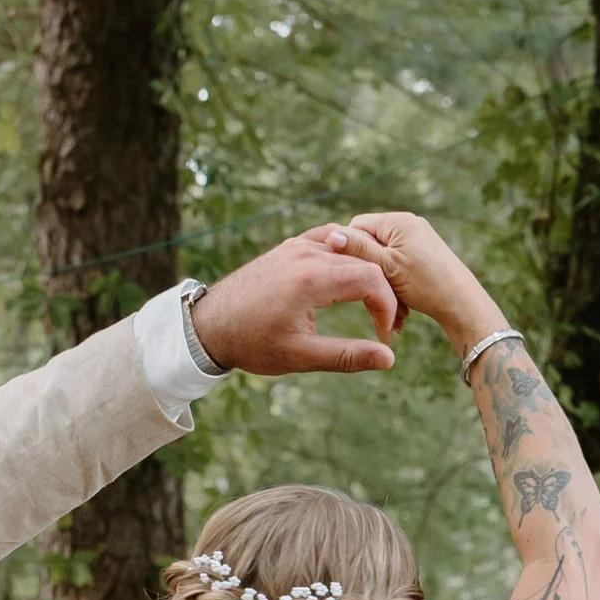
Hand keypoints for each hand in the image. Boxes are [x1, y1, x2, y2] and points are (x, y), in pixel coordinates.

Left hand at [190, 226, 398, 378]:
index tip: (385, 333)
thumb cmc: (252, 343)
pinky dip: (345, 255)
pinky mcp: (288, 247)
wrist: (209, 325)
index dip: (387, 307)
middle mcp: (305, 253)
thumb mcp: (300, 356)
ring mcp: (296, 246)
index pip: (372, 280)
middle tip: (384, 323)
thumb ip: (347, 356)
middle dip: (380, 293)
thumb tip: (389, 360)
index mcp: (311, 278)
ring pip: (348, 249)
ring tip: (370, 304)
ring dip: (365, 273)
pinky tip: (349, 274)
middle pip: (364, 262)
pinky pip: (327, 240)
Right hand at [334, 212, 504, 355]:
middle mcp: (408, 224)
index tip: (351, 276)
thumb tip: (331, 234)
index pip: (356, 227)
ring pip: (383, 259)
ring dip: (382, 285)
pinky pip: (397, 266)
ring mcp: (417, 238)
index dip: (349, 251)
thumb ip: (359, 250)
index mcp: (397, 220)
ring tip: (392, 309)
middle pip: (370, 243)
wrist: (462, 304)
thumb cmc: (425, 285)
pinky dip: (395, 286)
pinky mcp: (423, 254)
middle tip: (371, 300)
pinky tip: (401, 309)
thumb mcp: (386, 267)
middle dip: (368, 273)